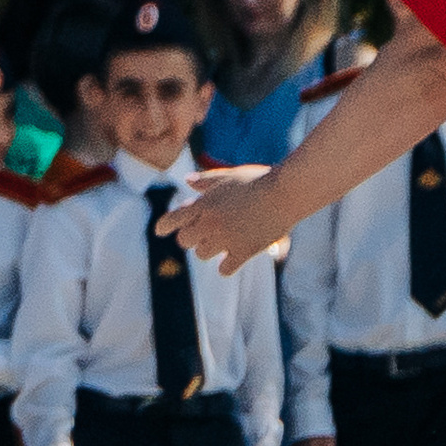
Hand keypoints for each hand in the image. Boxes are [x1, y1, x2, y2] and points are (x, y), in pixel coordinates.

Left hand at [157, 178, 287, 277]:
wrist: (286, 192)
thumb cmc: (258, 179)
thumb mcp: (229, 175)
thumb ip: (206, 181)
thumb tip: (187, 181)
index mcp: (203, 204)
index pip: (172, 219)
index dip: (165, 226)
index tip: (160, 231)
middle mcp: (209, 223)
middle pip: (185, 240)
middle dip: (191, 237)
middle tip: (200, 234)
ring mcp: (225, 239)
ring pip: (202, 254)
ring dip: (208, 250)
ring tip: (219, 243)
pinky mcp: (243, 251)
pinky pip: (225, 269)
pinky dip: (226, 267)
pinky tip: (229, 262)